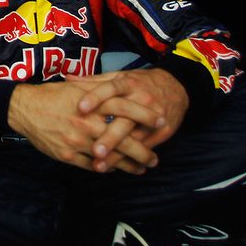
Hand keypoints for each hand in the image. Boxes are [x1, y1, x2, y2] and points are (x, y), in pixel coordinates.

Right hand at [7, 80, 163, 173]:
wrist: (24, 109)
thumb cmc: (51, 95)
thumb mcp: (76, 86)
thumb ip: (99, 87)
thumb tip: (122, 86)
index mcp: (92, 103)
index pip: (126, 108)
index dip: (146, 115)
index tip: (161, 122)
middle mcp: (88, 123)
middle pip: (124, 140)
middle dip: (143, 152)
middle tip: (155, 158)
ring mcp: (78, 141)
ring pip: (111, 158)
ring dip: (128, 165)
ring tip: (140, 169)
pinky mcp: (68, 155)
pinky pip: (93, 166)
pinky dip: (106, 168)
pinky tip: (114, 168)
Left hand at [72, 68, 187, 171]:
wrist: (177, 87)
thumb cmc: (141, 83)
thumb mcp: (120, 76)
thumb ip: (94, 81)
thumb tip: (68, 79)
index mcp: (128, 84)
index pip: (110, 89)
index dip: (95, 97)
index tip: (80, 108)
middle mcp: (141, 100)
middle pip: (124, 120)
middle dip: (110, 137)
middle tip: (94, 151)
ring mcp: (152, 118)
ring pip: (134, 139)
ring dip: (118, 155)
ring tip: (100, 166)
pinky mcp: (162, 132)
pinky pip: (144, 147)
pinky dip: (131, 160)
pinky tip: (118, 169)